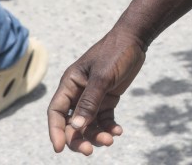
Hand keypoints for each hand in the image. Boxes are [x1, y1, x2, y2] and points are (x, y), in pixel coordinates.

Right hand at [47, 28, 147, 154]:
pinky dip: (109, 127)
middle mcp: (78, 92)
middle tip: (89, 151)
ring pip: (89, 124)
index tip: (59, 149)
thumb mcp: (102, 78)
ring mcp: (93, 96)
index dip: (56, 131)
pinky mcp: (107, 98)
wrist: (135, 39)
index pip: (56, 112)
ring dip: (97, 134)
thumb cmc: (115, 53)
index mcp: (70, 84)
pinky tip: (119, 131)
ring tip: (111, 139)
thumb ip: (89, 103)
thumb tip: (76, 127)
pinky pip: (104, 119)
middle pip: (72, 123)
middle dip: (78, 138)